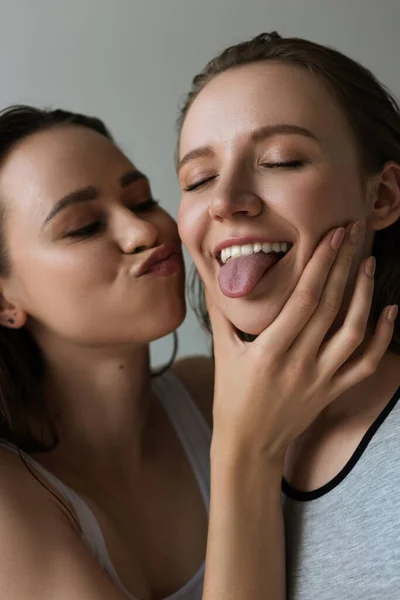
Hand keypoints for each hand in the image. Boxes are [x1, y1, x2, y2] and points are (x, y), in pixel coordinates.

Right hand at [208, 222, 396, 463]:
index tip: (331, 236)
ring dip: (364, 294)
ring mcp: (321, 378)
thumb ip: (222, 313)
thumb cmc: (231, 397)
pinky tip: (390, 310)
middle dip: (343, 264)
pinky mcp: (333, 390)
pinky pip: (365, 363)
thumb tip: (219, 278)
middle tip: (352, 233)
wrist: (250, 444)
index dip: (319, 265)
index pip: (303, 299)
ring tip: (367, 263)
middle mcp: (300, 363)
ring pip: (353, 331)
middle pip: (330, 306)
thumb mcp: (223, 352)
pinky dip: (381, 337)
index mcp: (270, 351)